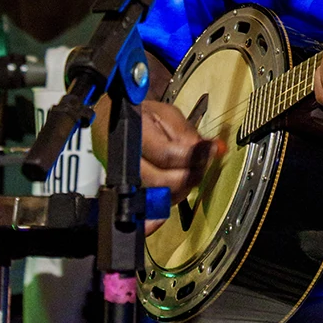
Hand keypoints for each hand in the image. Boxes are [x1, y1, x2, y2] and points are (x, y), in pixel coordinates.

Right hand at [91, 92, 224, 233]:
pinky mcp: (126, 193)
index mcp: (132, 135)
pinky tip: (177, 192)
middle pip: (162, 182)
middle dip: (190, 175)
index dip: (193, 155)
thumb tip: (208, 149)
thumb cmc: (140, 116)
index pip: (166, 155)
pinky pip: (148, 208)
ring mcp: (122, 180)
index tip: (212, 149)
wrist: (111, 123)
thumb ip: (186, 133)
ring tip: (192, 171)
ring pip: (158, 197)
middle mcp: (123, 161)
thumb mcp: (165, 114)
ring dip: (182, 188)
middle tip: (203, 163)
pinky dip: (167, 203)